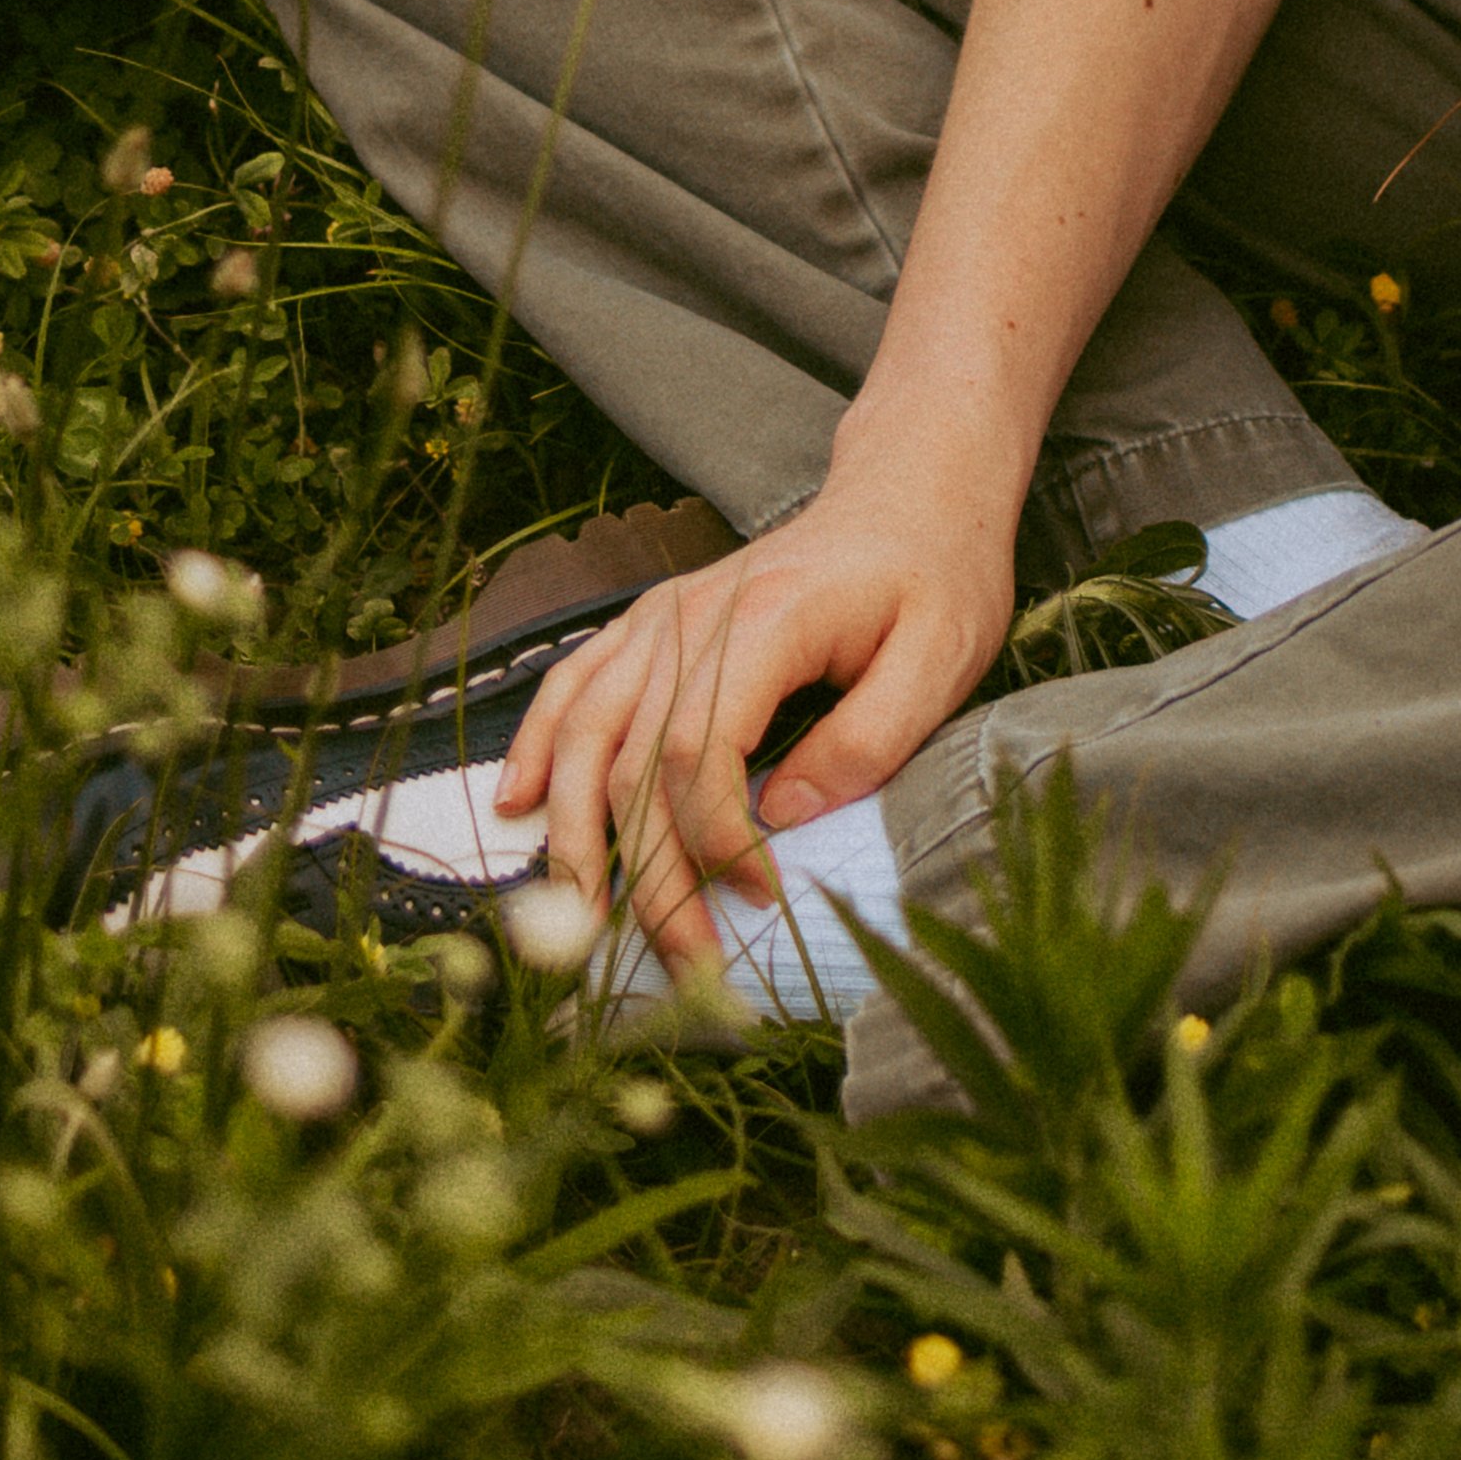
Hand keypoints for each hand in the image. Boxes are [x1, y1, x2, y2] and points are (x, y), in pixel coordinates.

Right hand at [490, 444, 1013, 972]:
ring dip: (574, 832)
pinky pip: (573, 684)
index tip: (766, 898)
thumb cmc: (933, 576)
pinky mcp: (653, 623)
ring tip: (580, 919)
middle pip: (633, 761)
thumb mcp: (941, 657)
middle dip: (649, 877)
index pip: (699, 747)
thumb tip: (785, 817)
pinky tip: (519, 803)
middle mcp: (691, 615)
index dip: (717, 839)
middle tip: (686, 966)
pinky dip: (540, 745)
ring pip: (586, 733)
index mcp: (764, 619)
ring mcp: (661, 617)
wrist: (907, 493)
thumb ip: (868, 739)